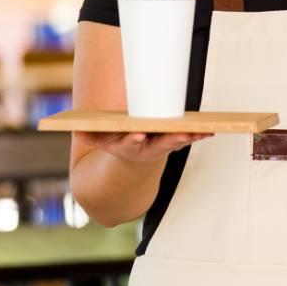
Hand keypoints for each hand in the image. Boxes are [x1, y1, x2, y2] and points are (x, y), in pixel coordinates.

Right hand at [76, 131, 210, 163]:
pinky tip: (210, 131)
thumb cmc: (119, 142)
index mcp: (129, 147)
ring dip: (190, 137)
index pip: (130, 143)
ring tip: (202, 132)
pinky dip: (199, 135)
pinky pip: (189, 138)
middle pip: (161, 145)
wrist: (136, 157)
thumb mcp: (103, 139)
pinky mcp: (176, 141)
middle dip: (171, 140)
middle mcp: (148, 149)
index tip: (137, 136)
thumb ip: (91, 134)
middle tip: (180, 136)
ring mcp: (164, 146)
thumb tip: (76, 128)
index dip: (133, 140)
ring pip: (179, 141)